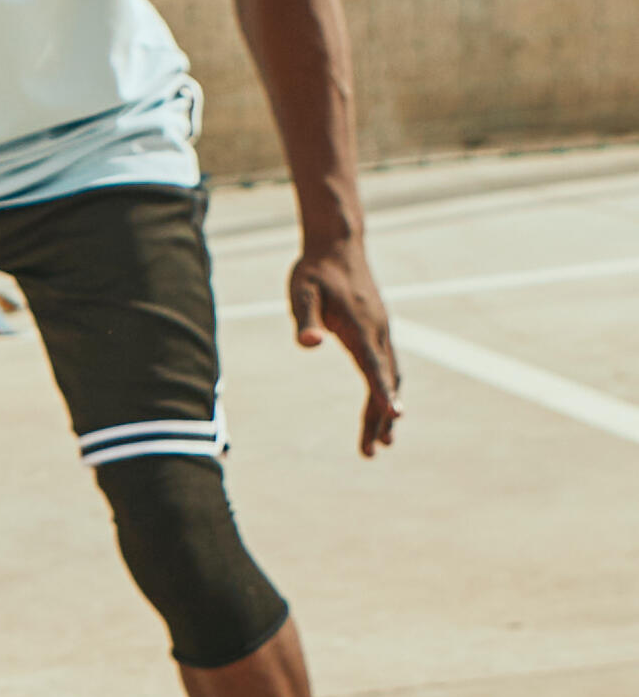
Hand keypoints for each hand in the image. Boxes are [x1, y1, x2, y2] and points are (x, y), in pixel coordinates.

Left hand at [289, 235, 399, 456]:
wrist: (336, 245)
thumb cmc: (314, 270)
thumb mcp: (301, 292)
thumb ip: (305, 320)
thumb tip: (309, 345)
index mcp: (362, 327)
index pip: (375, 367)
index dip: (383, 393)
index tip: (394, 417)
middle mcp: (378, 331)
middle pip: (386, 380)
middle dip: (381, 417)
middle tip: (372, 451)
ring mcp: (381, 330)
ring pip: (390, 376)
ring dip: (386, 409)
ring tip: (381, 442)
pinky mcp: (378, 329)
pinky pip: (387, 366)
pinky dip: (386, 389)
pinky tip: (382, 406)